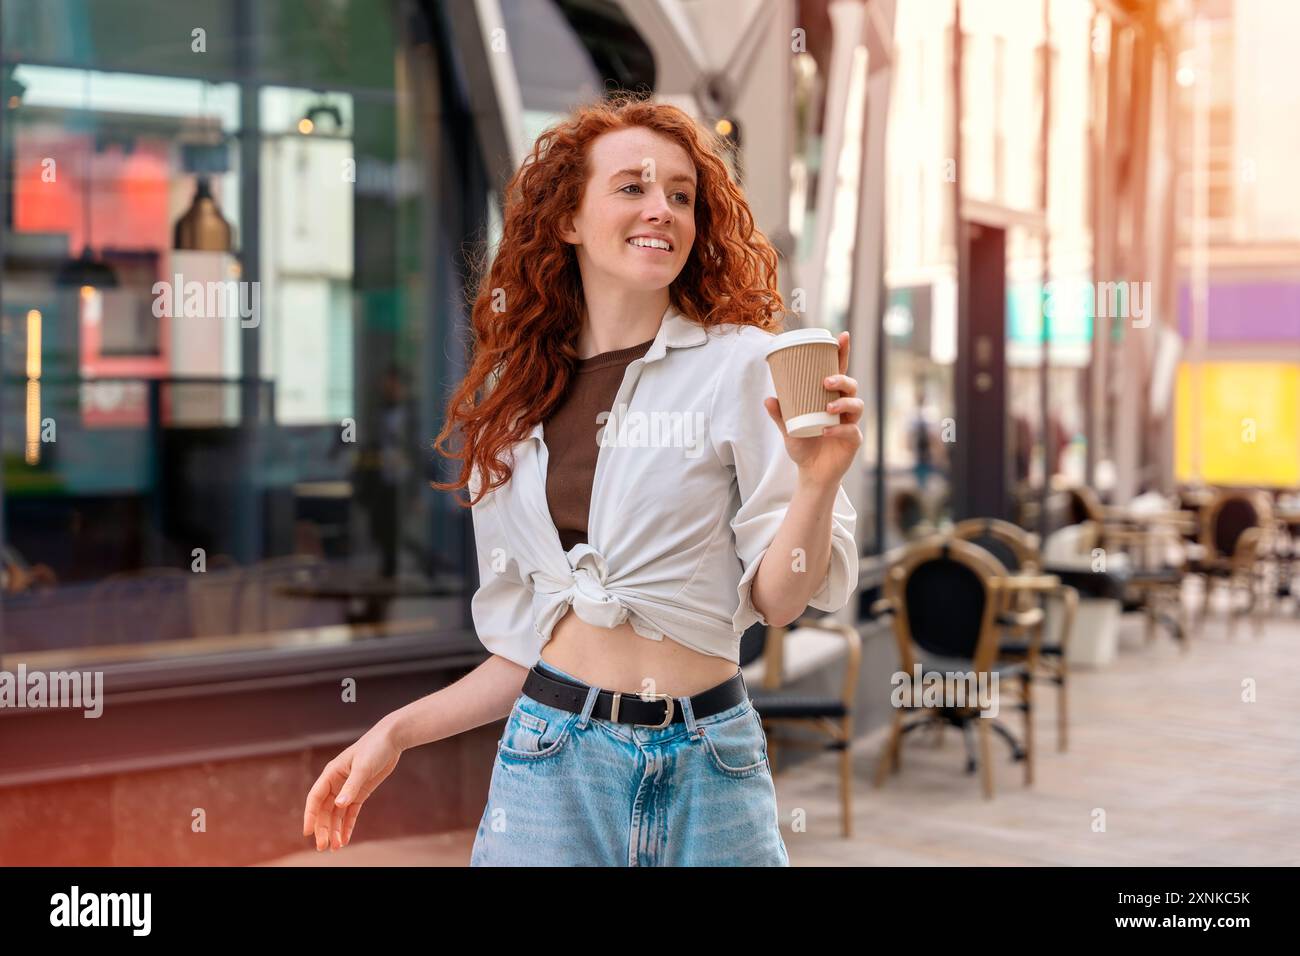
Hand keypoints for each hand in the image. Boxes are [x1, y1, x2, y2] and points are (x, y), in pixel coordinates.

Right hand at [302, 722, 402, 850]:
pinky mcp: (360, 793)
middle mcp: (336, 783)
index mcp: (331, 774)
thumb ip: (352, 786)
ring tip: (335, 847)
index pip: (315, 798)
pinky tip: (345, 839)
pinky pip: (350, 813)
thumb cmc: (374, 748)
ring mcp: (347, 789)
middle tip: (323, 846)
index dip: (310, 815)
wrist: (391, 739)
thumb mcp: (363, 767)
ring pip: (336, 814)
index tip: (308, 832)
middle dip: (323, 828)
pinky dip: (347, 826)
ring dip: (334, 830)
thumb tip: (339, 805)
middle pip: (324, 810)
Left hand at [763, 331, 862, 488]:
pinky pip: (851, 431)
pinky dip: (839, 430)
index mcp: (830, 398)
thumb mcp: (788, 428)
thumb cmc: (803, 445)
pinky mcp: (853, 441)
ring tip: (827, 409)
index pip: (840, 371)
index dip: (843, 353)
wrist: (811, 473)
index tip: (841, 336)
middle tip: (825, 382)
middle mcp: (844, 408)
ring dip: (843, 404)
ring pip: (856, 405)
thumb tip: (768, 398)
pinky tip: (826, 432)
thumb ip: (780, 414)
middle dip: (842, 380)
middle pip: (851, 385)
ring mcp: (851, 423)